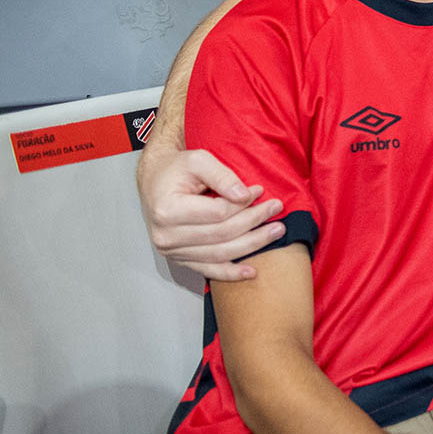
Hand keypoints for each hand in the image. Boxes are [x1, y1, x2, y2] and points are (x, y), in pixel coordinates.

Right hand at [141, 148, 285, 279]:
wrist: (155, 181)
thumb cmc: (176, 169)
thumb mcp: (198, 160)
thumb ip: (222, 176)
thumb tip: (244, 195)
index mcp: (168, 210)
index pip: (217, 212)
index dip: (243, 203)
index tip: (260, 190)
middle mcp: (166, 235)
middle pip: (221, 234)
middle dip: (254, 222)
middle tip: (276, 209)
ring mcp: (171, 250)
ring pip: (219, 254)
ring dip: (251, 245)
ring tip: (276, 232)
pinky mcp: (179, 258)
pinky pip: (207, 269)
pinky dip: (230, 273)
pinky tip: (251, 272)